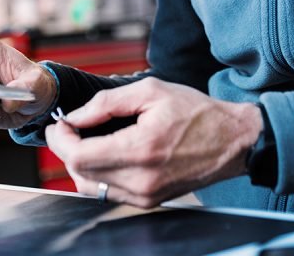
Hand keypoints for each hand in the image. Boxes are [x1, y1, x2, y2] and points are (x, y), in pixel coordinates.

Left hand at [44, 77, 261, 207]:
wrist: (233, 141)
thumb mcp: (150, 92)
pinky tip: (103, 154)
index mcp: (141, 151)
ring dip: (79, 163)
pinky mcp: (149, 201)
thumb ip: (106, 104)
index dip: (60, 139)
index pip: (79, 157)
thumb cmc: (197, 114)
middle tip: (69, 128)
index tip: (60, 124)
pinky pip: (107, 193)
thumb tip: (75, 116)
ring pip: (89, 187)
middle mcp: (141, 180)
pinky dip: (97, 174)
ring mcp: (145, 196)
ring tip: (86, 139)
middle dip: (66, 149)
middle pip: (79, 174)